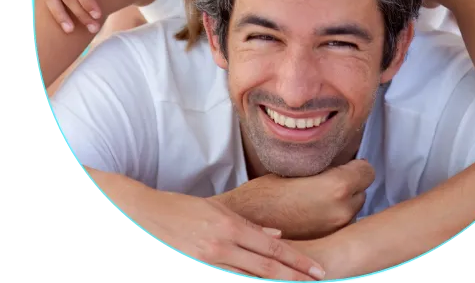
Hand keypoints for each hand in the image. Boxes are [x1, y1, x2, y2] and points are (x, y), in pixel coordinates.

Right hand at [142, 191, 325, 278]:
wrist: (146, 216)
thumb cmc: (183, 209)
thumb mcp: (218, 209)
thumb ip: (248, 224)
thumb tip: (277, 235)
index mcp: (229, 226)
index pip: (272, 249)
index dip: (297, 261)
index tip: (317, 270)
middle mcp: (221, 247)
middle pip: (266, 268)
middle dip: (294, 277)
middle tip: (318, 282)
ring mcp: (207, 263)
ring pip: (249, 281)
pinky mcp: (197, 270)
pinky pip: (228, 282)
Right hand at [217, 160, 375, 239]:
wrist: (243, 227)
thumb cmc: (263, 195)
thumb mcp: (294, 169)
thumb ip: (322, 169)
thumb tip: (336, 164)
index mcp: (336, 187)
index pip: (367, 171)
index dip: (355, 166)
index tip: (344, 165)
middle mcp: (341, 212)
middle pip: (361, 192)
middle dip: (348, 186)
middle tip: (326, 181)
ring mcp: (335, 232)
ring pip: (351, 211)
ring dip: (340, 205)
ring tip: (316, 200)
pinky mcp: (326, 246)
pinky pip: (338, 227)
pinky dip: (330, 221)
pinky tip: (312, 215)